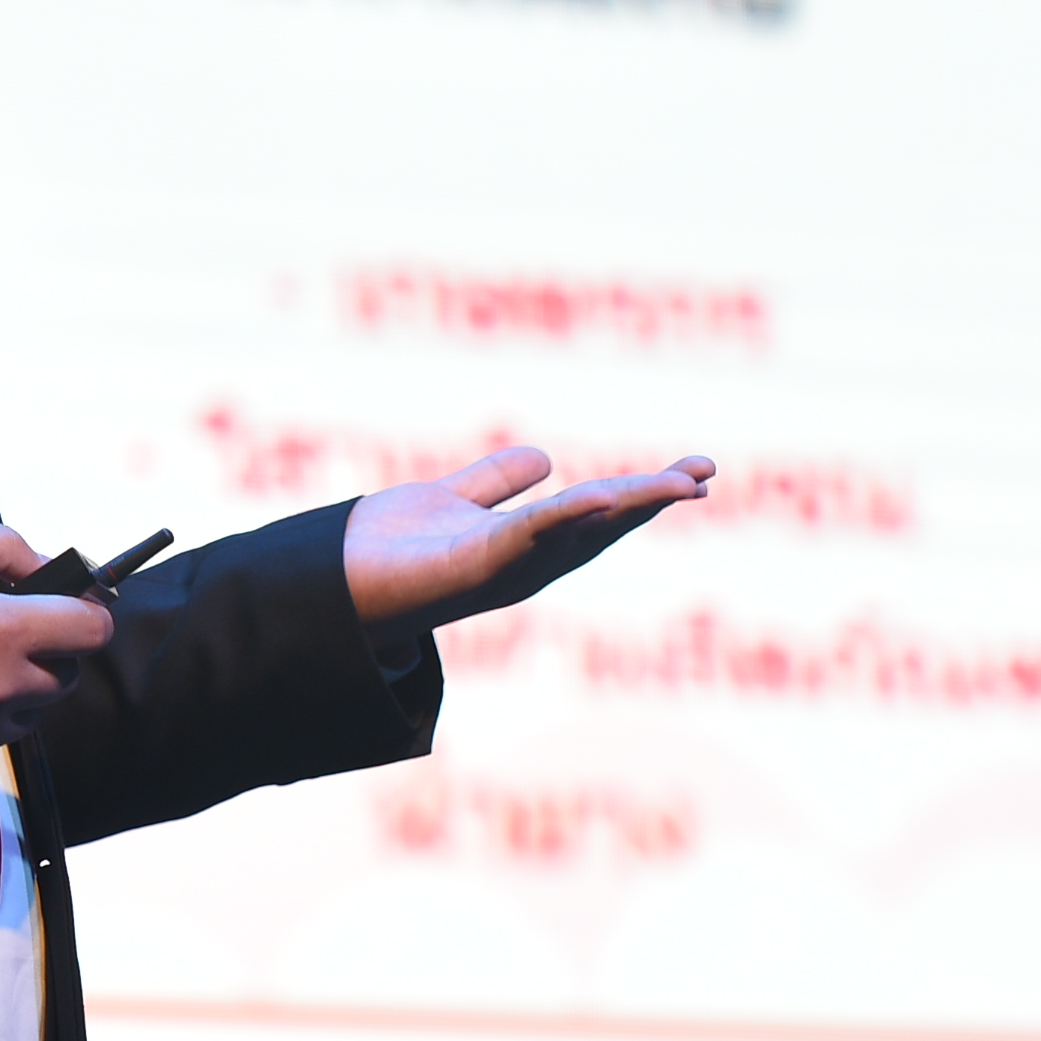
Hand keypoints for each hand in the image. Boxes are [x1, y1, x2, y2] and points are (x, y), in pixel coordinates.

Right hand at [0, 522, 114, 776]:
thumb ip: (7, 548)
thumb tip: (49, 569)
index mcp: (5, 631)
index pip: (92, 628)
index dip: (91, 611)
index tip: (78, 603)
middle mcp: (2, 689)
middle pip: (67, 674)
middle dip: (53, 648)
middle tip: (14, 625)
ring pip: (33, 708)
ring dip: (21, 684)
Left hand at [343, 448, 714, 653]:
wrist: (333, 582)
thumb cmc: (389, 551)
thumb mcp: (455, 499)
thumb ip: (496, 480)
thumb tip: (546, 458)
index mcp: (528, 546)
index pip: (601, 515)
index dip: (647, 495)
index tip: (696, 473)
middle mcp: (526, 562)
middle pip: (605, 524)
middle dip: (655, 499)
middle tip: (707, 472)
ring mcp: (504, 566)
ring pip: (579, 530)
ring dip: (630, 505)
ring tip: (681, 481)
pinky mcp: (473, 565)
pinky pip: (526, 534)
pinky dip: (564, 517)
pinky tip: (599, 496)